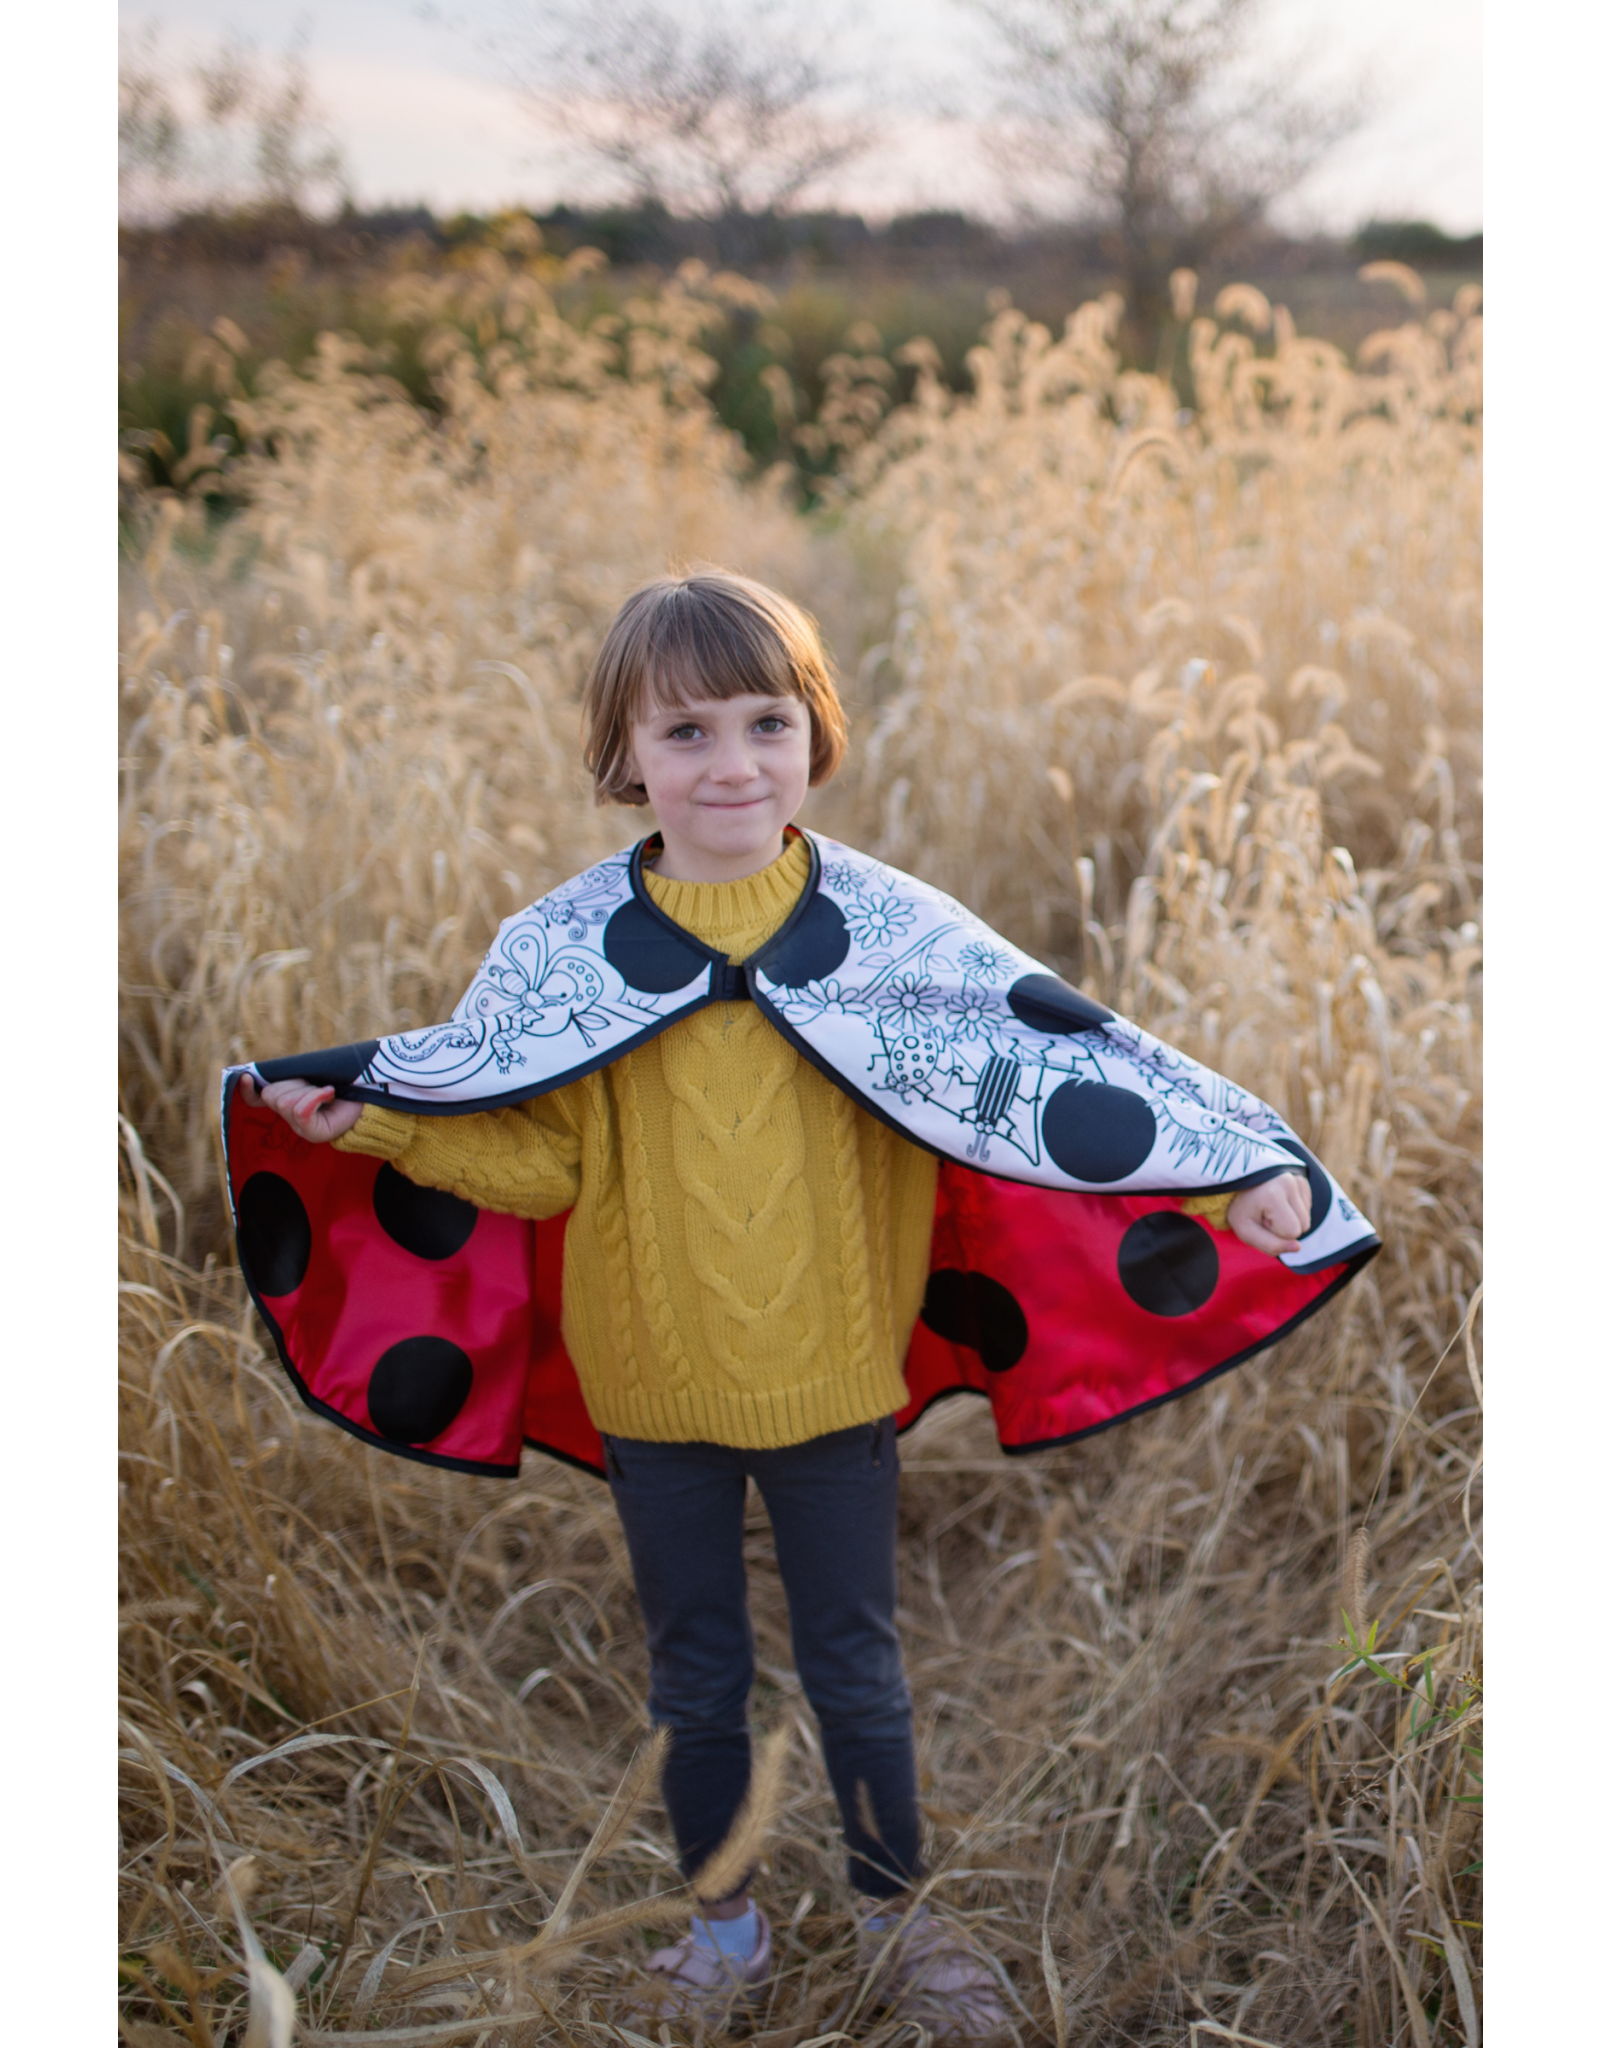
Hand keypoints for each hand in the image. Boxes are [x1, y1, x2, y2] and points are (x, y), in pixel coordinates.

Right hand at [238, 1072, 362, 1143]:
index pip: (257, 1099)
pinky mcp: (314, 1133)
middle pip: (272, 1094)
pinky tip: (329, 1093)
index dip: (246, 1090)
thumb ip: (291, 1074)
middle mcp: (290, 1117)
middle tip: (316, 1085)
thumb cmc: (344, 1083)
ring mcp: (300, 1128)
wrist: (371, 1098)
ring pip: (286, 1102)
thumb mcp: (313, 1073)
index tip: (245, 1077)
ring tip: (326, 1092)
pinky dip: (315, 1097)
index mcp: (286, 1100)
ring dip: (308, 1090)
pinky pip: (301, 1110)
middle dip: (295, 1083)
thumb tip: (257, 1072)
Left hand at [1228, 1171, 1312, 1255]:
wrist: (1238, 1184)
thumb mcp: (1246, 1231)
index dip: (1276, 1233)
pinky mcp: (1303, 1180)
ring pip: (1307, 1218)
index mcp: (1272, 1196)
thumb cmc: (1243, 1209)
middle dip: (1286, 1226)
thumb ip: (1270, 1245)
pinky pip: (1307, 1208)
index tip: (1261, 1219)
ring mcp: (1297, 1179)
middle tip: (1266, 1214)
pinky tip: (1279, 1202)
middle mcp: (1289, 1183)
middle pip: (1303, 1226)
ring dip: (1291, 1219)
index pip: (1292, 1232)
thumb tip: (1297, 1247)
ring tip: (1271, 1208)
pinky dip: (1294, 1210)